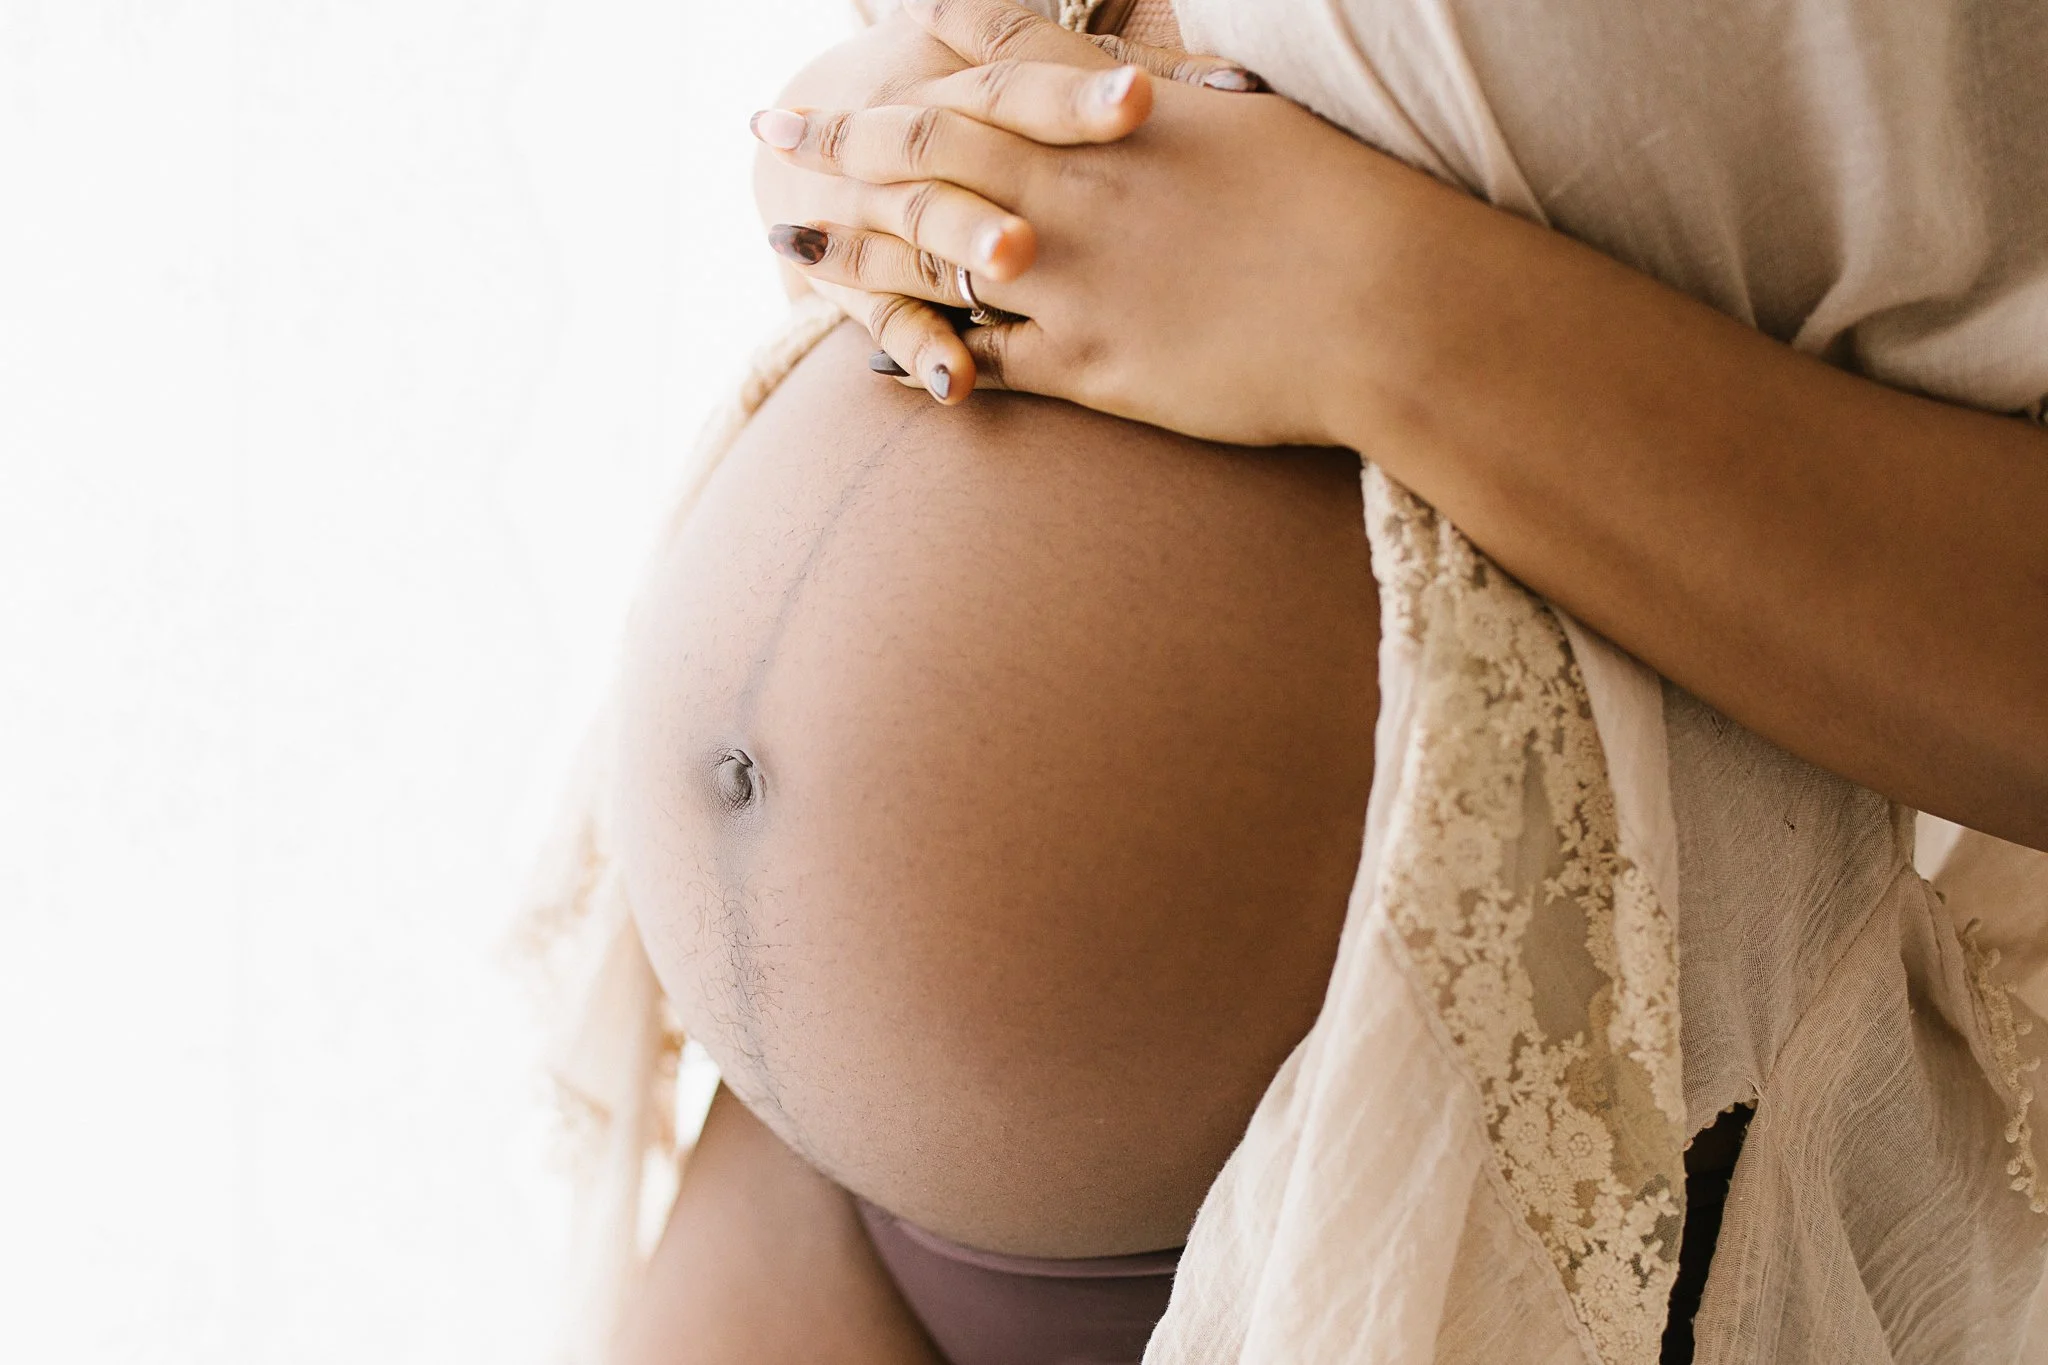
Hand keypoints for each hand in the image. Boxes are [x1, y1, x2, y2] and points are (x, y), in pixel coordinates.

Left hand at [754, 0, 1434, 446]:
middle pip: (926, 144)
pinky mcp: (1090, 363)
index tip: (861, 38)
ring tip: (790, 234)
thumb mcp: (1249, 120)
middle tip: (774, 131)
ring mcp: (1071, 274)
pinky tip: (872, 356)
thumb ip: (1175, 105)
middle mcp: (1074, 182)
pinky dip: (921, 353)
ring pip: (926, 249)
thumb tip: (1139, 91)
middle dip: (839, 135)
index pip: (990, 61)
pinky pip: (980, 356)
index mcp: (1115, 111)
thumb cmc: (1344, 204)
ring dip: (849, 238)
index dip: (914, 46)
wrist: (1388, 302)